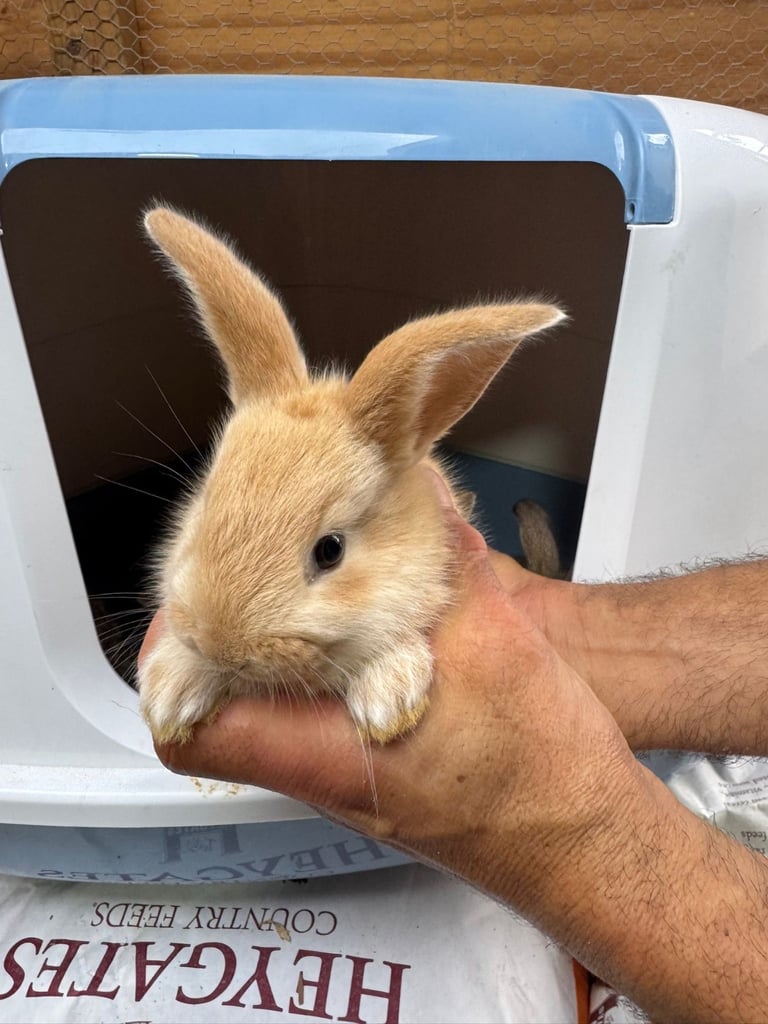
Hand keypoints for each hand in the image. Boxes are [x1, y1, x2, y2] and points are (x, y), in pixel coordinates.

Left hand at [145, 473, 640, 920]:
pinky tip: (371, 606)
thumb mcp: (494, 645)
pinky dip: (332, 648)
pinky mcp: (379, 759)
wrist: (589, 843)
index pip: (193, 728)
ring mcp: (348, 770)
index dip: (177, 660)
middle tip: (252, 562)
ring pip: (275, 698)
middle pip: (227, 702)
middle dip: (231, 625)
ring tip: (307, 569)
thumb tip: (414, 488)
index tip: (199, 594)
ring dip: (283, 634)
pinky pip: (324, 701)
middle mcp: (322, 771)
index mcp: (324, 756)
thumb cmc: (544, 780)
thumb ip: (445, 564)